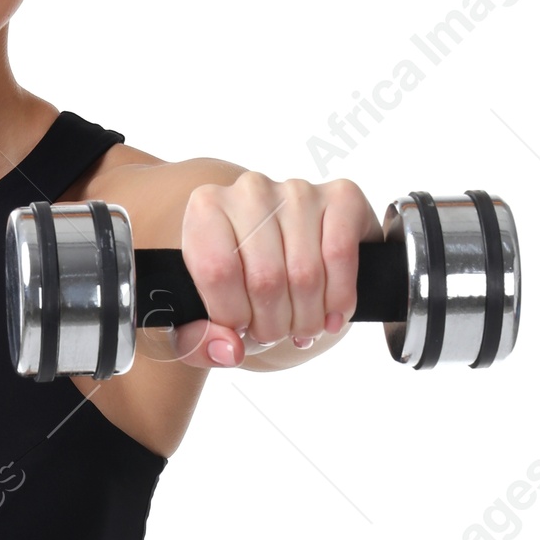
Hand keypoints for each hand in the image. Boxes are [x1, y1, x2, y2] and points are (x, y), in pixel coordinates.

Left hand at [161, 172, 381, 370]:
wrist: (284, 256)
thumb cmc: (239, 287)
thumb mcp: (204, 318)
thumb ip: (198, 341)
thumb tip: (229, 350)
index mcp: (205, 209)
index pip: (217, 271)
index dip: (232, 315)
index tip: (239, 329)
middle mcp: (249, 190)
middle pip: (265, 278)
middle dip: (273, 325)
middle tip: (274, 334)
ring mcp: (297, 190)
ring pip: (306, 274)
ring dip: (307, 319)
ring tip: (300, 327)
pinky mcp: (341, 195)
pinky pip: (341, 256)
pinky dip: (339, 298)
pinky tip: (331, 316)